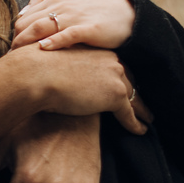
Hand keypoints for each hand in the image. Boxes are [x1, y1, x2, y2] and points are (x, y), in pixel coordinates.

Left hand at [12, 0, 134, 51]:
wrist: (128, 15)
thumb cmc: (96, 12)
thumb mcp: (70, 3)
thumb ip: (46, 5)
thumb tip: (22, 14)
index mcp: (55, 0)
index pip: (25, 15)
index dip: (15, 33)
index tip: (10, 50)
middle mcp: (62, 5)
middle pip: (29, 21)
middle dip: (16, 40)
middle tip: (8, 58)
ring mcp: (76, 16)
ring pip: (43, 25)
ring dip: (26, 41)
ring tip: (17, 55)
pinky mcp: (90, 28)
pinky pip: (68, 34)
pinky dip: (54, 41)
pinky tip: (43, 49)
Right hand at [23, 43, 148, 130]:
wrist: (35, 74)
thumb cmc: (36, 69)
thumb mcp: (56, 63)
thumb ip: (67, 69)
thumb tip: (61, 78)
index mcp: (98, 52)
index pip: (116, 68)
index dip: (123, 79)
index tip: (127, 89)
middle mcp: (111, 61)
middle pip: (129, 81)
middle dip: (136, 93)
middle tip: (144, 105)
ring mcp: (115, 77)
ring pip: (134, 97)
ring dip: (142, 109)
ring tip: (147, 119)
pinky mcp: (115, 96)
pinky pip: (129, 114)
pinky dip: (136, 124)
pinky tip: (140, 130)